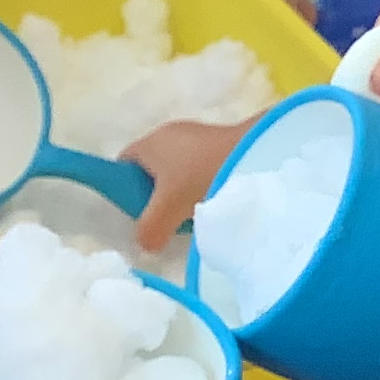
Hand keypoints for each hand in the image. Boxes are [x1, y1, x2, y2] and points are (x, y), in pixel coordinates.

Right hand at [121, 118, 245, 254]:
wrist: (256, 154)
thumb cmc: (202, 176)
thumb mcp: (168, 209)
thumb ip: (149, 229)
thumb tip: (145, 245)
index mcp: (151, 143)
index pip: (123, 165)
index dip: (122, 190)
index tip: (135, 214)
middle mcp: (171, 135)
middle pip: (152, 170)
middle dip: (155, 197)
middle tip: (164, 221)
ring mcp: (199, 138)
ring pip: (179, 172)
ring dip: (183, 194)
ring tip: (192, 216)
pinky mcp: (222, 145)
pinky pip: (201, 170)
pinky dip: (203, 187)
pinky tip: (212, 203)